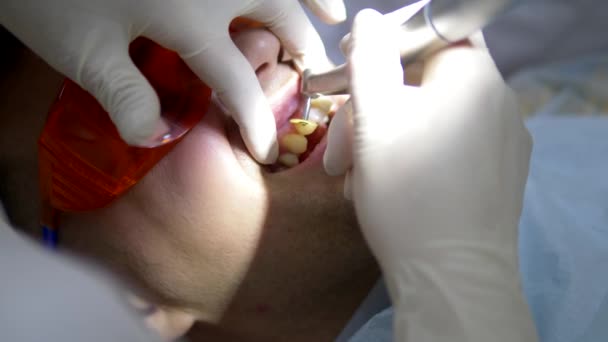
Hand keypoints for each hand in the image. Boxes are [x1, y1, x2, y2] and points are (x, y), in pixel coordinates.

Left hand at [0, 0, 344, 163]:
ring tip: (334, 15)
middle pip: (278, 18)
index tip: (265, 149)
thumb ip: (126, 98)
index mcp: (188, 18)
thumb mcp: (82, 54)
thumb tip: (156, 136)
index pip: (239, 81)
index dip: (256, 120)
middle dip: (300, 52)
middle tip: (310, 74)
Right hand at [324, 9, 537, 340]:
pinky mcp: (501, 173)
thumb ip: (369, 58)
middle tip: (340, 148)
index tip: (349, 70)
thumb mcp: (374, 118)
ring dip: (387, 137)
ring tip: (356, 177)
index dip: (386, 45)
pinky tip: (390, 186)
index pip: (429, 32)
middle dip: (373, 108)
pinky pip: (452, 146)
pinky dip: (416, 155)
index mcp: (473, 75)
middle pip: (424, 81)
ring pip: (432, 118)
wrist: (451, 276)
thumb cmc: (407, 192)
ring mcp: (505, 140)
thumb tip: (368, 20)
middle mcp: (499, 100)